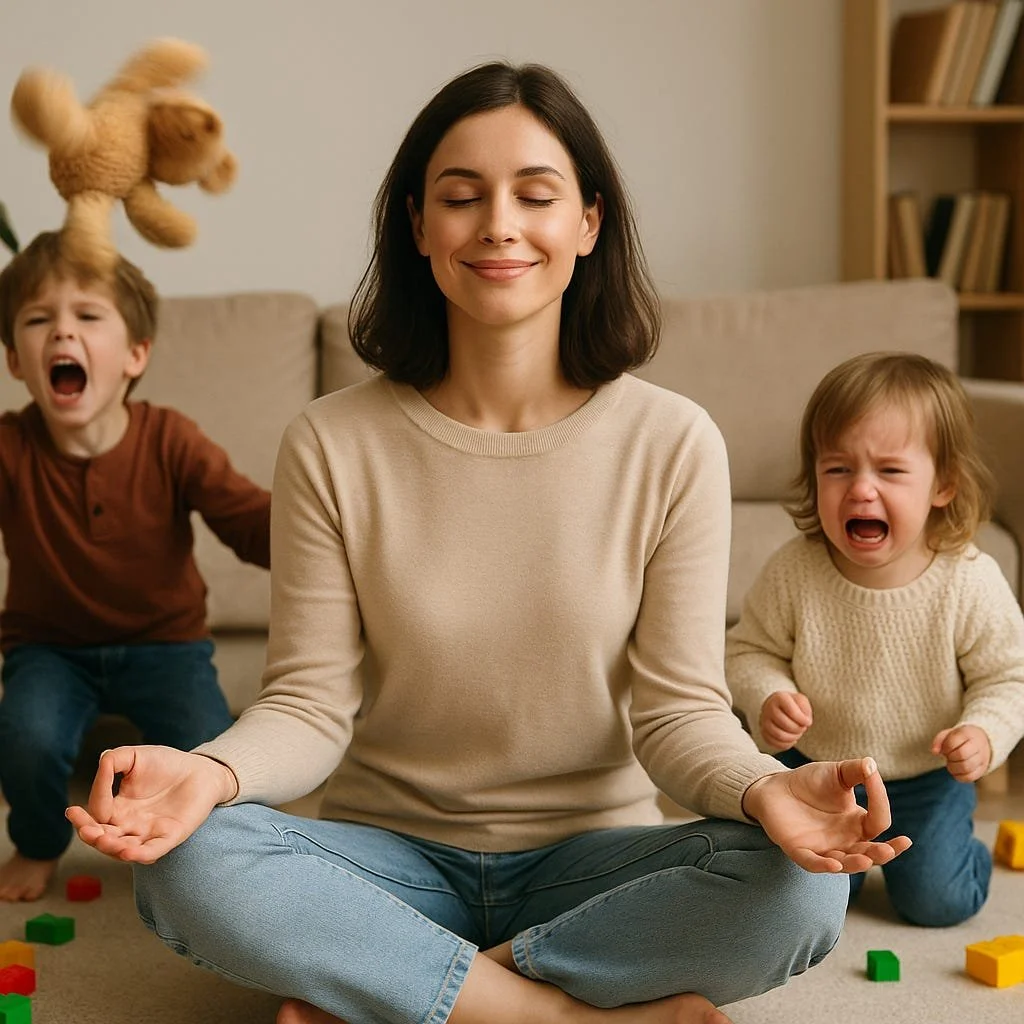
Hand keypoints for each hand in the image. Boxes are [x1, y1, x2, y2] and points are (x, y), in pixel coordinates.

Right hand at [65, 745, 236, 863]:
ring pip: (124, 849)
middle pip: (104, 839)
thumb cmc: (167, 763)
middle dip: (91, 836)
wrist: (201, 768)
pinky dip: (140, 854)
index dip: (83, 818)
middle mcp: (130, 826)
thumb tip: (100, 764)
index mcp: (118, 809)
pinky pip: (153, 850)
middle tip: (85, 830)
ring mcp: (150, 833)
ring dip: (112, 848)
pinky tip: (128, 851)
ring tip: (103, 839)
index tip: (73, 810)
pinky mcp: (171, 836)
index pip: (95, 818)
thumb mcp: (135, 756)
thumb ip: (114, 760)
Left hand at [741, 757, 911, 872]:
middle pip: (870, 853)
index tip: (872, 777)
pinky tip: (834, 865)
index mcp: (858, 823)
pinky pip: (813, 863)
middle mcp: (845, 841)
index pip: (878, 821)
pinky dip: (823, 866)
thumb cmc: (810, 782)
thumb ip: (856, 771)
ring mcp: (824, 849)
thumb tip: (871, 763)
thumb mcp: (836, 773)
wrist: (776, 787)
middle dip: (882, 853)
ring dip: (856, 864)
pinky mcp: (800, 851)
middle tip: (890, 849)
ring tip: (866, 860)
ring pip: (845, 863)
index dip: (879, 801)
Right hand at [759, 691, 812, 749]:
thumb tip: (805, 722)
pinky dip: (786, 744)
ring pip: (778, 735)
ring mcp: (764, 720)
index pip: (791, 711)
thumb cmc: (793, 704)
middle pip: (784, 723)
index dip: (802, 719)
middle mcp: (768, 708)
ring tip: (797, 734)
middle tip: (802, 728)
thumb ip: (805, 709)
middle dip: (798, 729)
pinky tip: (791, 739)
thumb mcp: (801, 701)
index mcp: (779, 697)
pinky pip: (774, 742)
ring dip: (792, 737)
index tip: (808, 722)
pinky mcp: (763, 732)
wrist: (778, 707)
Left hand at [931, 725, 991, 782]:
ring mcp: (982, 758)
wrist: (981, 741)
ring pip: (966, 767)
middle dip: (950, 758)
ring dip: (953, 768)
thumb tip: (934, 752)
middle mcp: (978, 745)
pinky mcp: (982, 770)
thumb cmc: (960, 738)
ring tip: (952, 763)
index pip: (953, 742)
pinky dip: (959, 776)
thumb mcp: (949, 733)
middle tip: (949, 756)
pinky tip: (956, 770)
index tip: (945, 749)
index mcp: (968, 733)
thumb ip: (939, 740)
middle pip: (962, 755)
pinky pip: (970, 777)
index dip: (945, 748)